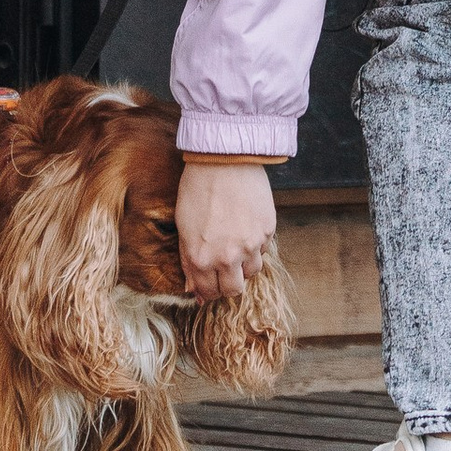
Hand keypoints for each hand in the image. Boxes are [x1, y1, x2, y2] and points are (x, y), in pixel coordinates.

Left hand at [176, 159, 275, 300]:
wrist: (224, 157)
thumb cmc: (197, 187)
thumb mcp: (183, 226)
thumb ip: (188, 261)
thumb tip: (193, 289)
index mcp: (201, 258)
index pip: (208, 293)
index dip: (208, 290)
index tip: (209, 282)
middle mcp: (227, 257)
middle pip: (234, 290)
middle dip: (228, 282)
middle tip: (224, 267)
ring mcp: (250, 245)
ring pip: (252, 272)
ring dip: (244, 264)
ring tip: (236, 243)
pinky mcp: (267, 230)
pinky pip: (264, 249)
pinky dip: (256, 244)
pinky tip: (246, 226)